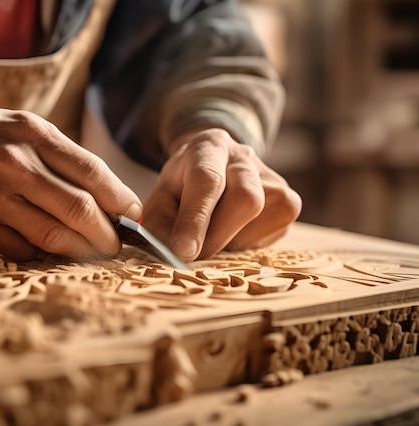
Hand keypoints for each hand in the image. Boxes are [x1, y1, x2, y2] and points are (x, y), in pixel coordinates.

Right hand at [0, 98, 141, 260]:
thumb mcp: (19, 125)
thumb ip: (57, 155)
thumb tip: (100, 194)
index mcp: (34, 134)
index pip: (92, 172)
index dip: (121, 199)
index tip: (135, 214)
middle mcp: (17, 164)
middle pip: (80, 210)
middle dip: (108, 235)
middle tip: (116, 246)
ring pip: (54, 236)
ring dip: (81, 251)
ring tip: (93, 254)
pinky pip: (22, 249)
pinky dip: (42, 255)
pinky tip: (50, 253)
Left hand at [141, 129, 301, 260]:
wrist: (214, 166)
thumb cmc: (182, 186)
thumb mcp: (161, 199)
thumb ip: (160, 225)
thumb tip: (171, 255)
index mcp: (208, 148)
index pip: (207, 180)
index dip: (196, 219)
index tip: (183, 251)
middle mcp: (245, 157)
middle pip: (245, 198)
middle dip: (216, 235)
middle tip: (193, 253)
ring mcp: (273, 179)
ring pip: (260, 219)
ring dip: (229, 241)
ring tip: (210, 234)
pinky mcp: (288, 204)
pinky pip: (269, 234)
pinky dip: (244, 244)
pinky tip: (230, 233)